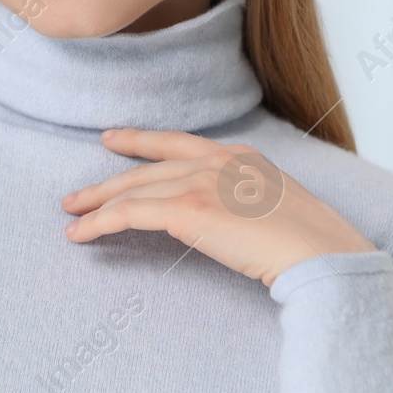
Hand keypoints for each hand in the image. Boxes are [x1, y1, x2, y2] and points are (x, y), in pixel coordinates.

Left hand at [62, 128, 375, 287]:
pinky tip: (81, 234)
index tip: (115, 140)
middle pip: (148, 167)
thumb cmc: (313, 244)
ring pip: (133, 190)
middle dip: (109, 180)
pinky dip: (99, 223)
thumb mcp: (281, 208)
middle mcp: (216, 160)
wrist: (321, 253)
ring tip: (71, 216)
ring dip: (97, 205)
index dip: (142, 142)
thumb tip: (240, 220)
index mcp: (241, 155)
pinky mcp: (186, 210)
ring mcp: (200, 182)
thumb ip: (252, 203)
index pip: (179, 144)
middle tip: (78, 193)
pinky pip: (129, 214)